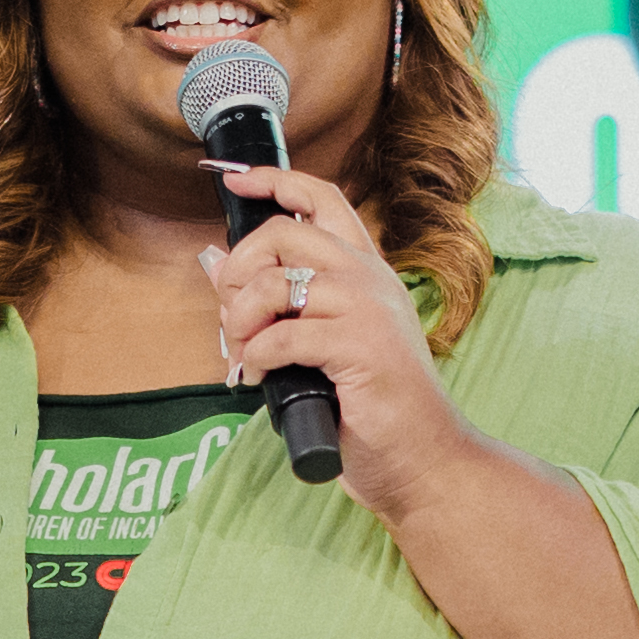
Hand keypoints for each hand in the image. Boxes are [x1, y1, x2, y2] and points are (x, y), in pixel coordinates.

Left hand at [200, 159, 486, 520]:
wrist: (423, 458)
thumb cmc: (375, 409)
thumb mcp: (320, 343)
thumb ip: (278, 303)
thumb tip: (216, 263)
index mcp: (367, 272)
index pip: (322, 198)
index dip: (274, 180)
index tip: (235, 179)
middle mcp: (369, 279)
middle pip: (284, 233)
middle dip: (241, 269)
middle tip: (235, 316)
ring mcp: (367, 308)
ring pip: (273, 284)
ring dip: (240, 320)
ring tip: (244, 354)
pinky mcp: (358, 345)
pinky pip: (279, 334)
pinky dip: (256, 358)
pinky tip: (260, 378)